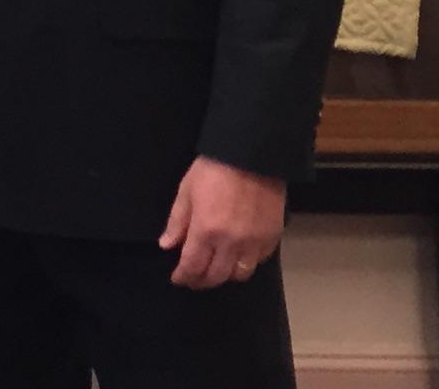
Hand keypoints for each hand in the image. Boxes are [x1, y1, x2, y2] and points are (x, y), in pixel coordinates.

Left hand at [159, 156, 285, 289]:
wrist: (251, 156)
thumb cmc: (213, 170)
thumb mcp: (186, 191)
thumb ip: (177, 222)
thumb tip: (166, 245)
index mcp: (206, 231)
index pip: (193, 266)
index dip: (183, 277)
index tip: (178, 279)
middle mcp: (231, 243)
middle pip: (217, 276)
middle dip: (202, 281)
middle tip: (194, 279)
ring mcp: (255, 242)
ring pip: (240, 274)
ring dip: (225, 276)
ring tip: (216, 270)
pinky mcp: (272, 237)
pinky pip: (259, 261)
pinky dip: (246, 264)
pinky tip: (237, 257)